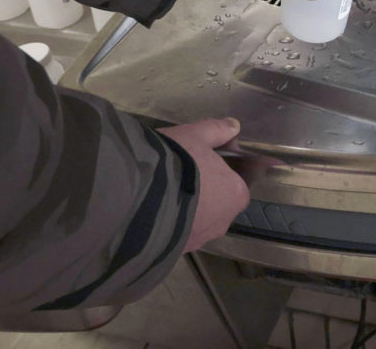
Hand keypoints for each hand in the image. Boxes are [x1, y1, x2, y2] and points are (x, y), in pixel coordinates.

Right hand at [161, 118, 250, 252]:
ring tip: (165, 190)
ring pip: (197, 220)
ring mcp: (199, 239)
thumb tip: (233, 126)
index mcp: (236, 194)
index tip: (207, 159)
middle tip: (183, 171)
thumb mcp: (195, 136)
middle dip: (206, 189)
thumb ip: (216, 130)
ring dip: (188, 207)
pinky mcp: (175, 250)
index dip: (225, 169)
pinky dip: (170, 222)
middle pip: (219, 202)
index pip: (239, 182)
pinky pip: (177, 233)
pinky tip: (154, 208)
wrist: (136, 198)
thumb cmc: (176, 162)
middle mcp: (223, 222)